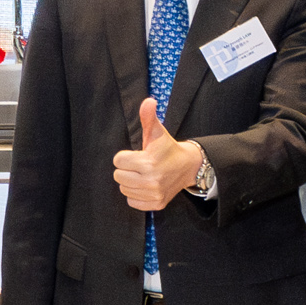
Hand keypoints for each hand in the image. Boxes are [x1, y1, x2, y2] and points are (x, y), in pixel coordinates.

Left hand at [107, 95, 199, 214]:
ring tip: (143, 174)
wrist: (187, 167)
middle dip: (126, 169)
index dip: (125, 156)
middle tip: (139, 165)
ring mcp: (154, 194)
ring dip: (130, 182)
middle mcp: (151, 180)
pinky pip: (132, 201)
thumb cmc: (167, 148)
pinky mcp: (156, 204)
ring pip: (124, 189)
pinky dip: (136, 195)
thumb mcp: (157, 131)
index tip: (138, 154)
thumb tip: (148, 101)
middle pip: (118, 176)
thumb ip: (148, 116)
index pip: (118, 160)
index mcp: (148, 162)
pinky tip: (145, 185)